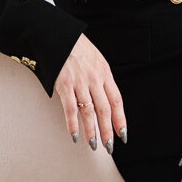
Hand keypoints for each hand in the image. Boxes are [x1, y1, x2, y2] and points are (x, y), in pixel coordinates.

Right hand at [54, 33, 126, 154]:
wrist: (58, 35)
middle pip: (104, 109)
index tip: (123, 134)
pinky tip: (74, 135)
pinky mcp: (64, 85)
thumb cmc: (77, 48)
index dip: (120, 119)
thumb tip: (106, 100)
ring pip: (89, 112)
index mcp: (105, 72)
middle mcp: (95, 79)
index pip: (116, 100)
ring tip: (94, 145)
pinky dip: (72, 124)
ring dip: (91, 131)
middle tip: (109, 146)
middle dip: (108, 130)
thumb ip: (102, 78)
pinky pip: (70, 108)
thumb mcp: (96, 60)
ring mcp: (79, 82)